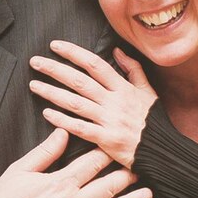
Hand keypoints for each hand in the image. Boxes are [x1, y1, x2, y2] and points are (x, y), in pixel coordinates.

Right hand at [0, 128, 151, 197]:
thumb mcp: (19, 172)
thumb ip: (44, 152)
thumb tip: (62, 132)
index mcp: (60, 183)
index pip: (92, 163)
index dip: (108, 151)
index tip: (120, 142)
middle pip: (108, 185)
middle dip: (126, 174)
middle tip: (142, 165)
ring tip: (147, 193)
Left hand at [29, 42, 157, 168]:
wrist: (162, 151)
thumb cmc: (153, 121)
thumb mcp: (148, 91)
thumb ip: (133, 69)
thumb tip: (117, 50)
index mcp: (123, 88)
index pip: (94, 64)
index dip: (73, 53)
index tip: (55, 46)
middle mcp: (114, 102)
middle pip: (79, 81)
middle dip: (54, 69)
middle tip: (35, 62)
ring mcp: (109, 121)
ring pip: (75, 103)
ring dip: (51, 93)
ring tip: (34, 85)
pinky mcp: (105, 140)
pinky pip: (80, 128)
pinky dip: (62, 120)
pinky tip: (46, 113)